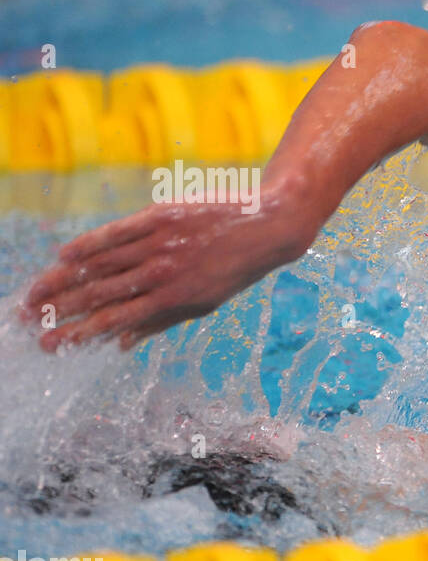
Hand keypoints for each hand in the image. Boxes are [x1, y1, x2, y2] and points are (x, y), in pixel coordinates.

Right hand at [21, 188, 313, 351]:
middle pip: (99, 294)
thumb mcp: (203, 305)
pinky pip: (117, 233)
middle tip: (27, 320)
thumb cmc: (233, 270)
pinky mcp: (161, 216)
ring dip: (62, 279)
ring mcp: (160, 244)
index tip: (50, 343)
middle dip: (59, 310)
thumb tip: (117, 344)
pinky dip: (89, 244)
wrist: (267, 226)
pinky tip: (64, 255)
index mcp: (173, 300)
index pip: (114, 320)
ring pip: (101, 264)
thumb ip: (158, 322)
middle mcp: (163, 273)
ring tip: (34, 292)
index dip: (78, 332)